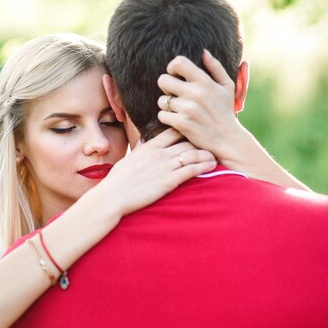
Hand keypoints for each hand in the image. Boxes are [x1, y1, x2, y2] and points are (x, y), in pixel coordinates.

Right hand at [98, 128, 215, 216]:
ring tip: (215, 156)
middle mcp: (159, 154)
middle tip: (210, 146)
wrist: (113, 196)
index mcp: (149, 147)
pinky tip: (212, 167)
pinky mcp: (169, 181)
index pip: (172, 132)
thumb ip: (140, 148)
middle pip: (186, 142)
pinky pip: (191, 170)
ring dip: (206, 155)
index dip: (185, 131)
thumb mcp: (128, 159)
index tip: (194, 134)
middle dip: (199, 144)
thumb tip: (143, 140)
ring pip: (192, 155)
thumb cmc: (117, 180)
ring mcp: (164, 167)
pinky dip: (204, 167)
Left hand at [156, 50, 244, 161]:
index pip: (178, 63)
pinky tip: (177, 119)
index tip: (176, 75)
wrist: (227, 139)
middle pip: (163, 80)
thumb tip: (203, 52)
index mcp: (205, 81)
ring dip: (167, 105)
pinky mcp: (182, 123)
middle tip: (174, 93)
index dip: (172, 67)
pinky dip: (167, 118)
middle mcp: (195, 93)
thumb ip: (215, 68)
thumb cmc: (225, 111)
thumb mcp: (227, 87)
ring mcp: (188, 109)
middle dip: (166, 86)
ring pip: (161, 100)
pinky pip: (162, 115)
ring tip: (178, 109)